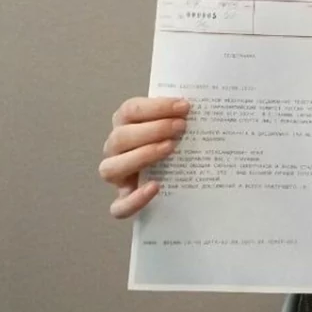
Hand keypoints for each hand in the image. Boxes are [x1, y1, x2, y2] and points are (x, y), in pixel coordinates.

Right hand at [99, 96, 190, 218]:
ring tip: (170, 148)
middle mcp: (115, 149)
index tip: (184, 107)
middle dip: (153, 129)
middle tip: (181, 127)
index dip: (156, 107)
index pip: (130, 110)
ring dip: (141, 156)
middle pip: (120, 137)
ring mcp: (117, 176)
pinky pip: (119, 206)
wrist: (179, 176)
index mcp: (124, 124)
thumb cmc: (176, 141)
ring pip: (111, 168)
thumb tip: (200, 105)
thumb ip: (182, 114)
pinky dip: (135, 198)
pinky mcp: (123, 201)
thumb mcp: (177, 124)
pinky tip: (156, 187)